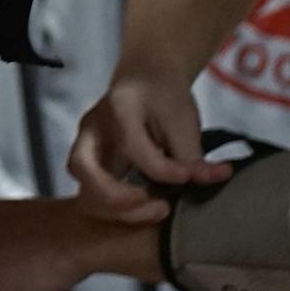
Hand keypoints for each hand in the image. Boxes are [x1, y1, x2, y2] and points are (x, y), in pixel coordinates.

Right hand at [66, 74, 230, 222]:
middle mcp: (92, 129)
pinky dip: (120, 210)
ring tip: (158, 210)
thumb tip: (206, 181)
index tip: (190, 176)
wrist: (146, 79)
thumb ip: (191, 153)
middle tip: (161, 206)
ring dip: (119, 211)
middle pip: (83, 169)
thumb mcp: (183, 117)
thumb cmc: (164, 95)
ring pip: (84, 189)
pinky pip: (95, 196)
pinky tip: (148, 208)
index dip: (164, 170)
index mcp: (116, 108)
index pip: (133, 147)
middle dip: (119, 198)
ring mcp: (87, 149)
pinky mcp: (93, 167)